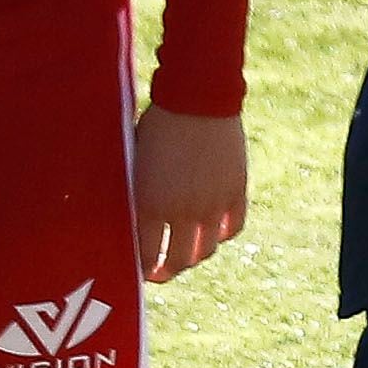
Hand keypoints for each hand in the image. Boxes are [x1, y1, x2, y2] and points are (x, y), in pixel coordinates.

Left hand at [137, 104, 248, 279]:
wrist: (196, 97)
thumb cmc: (155, 122)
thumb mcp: (134, 161)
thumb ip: (135, 193)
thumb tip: (132, 218)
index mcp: (150, 205)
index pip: (147, 256)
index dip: (144, 270)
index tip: (140, 270)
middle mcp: (183, 212)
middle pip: (179, 261)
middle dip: (167, 271)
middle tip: (161, 271)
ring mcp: (213, 204)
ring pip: (206, 250)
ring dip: (195, 256)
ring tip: (187, 253)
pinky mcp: (235, 191)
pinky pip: (232, 227)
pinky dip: (222, 234)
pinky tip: (212, 231)